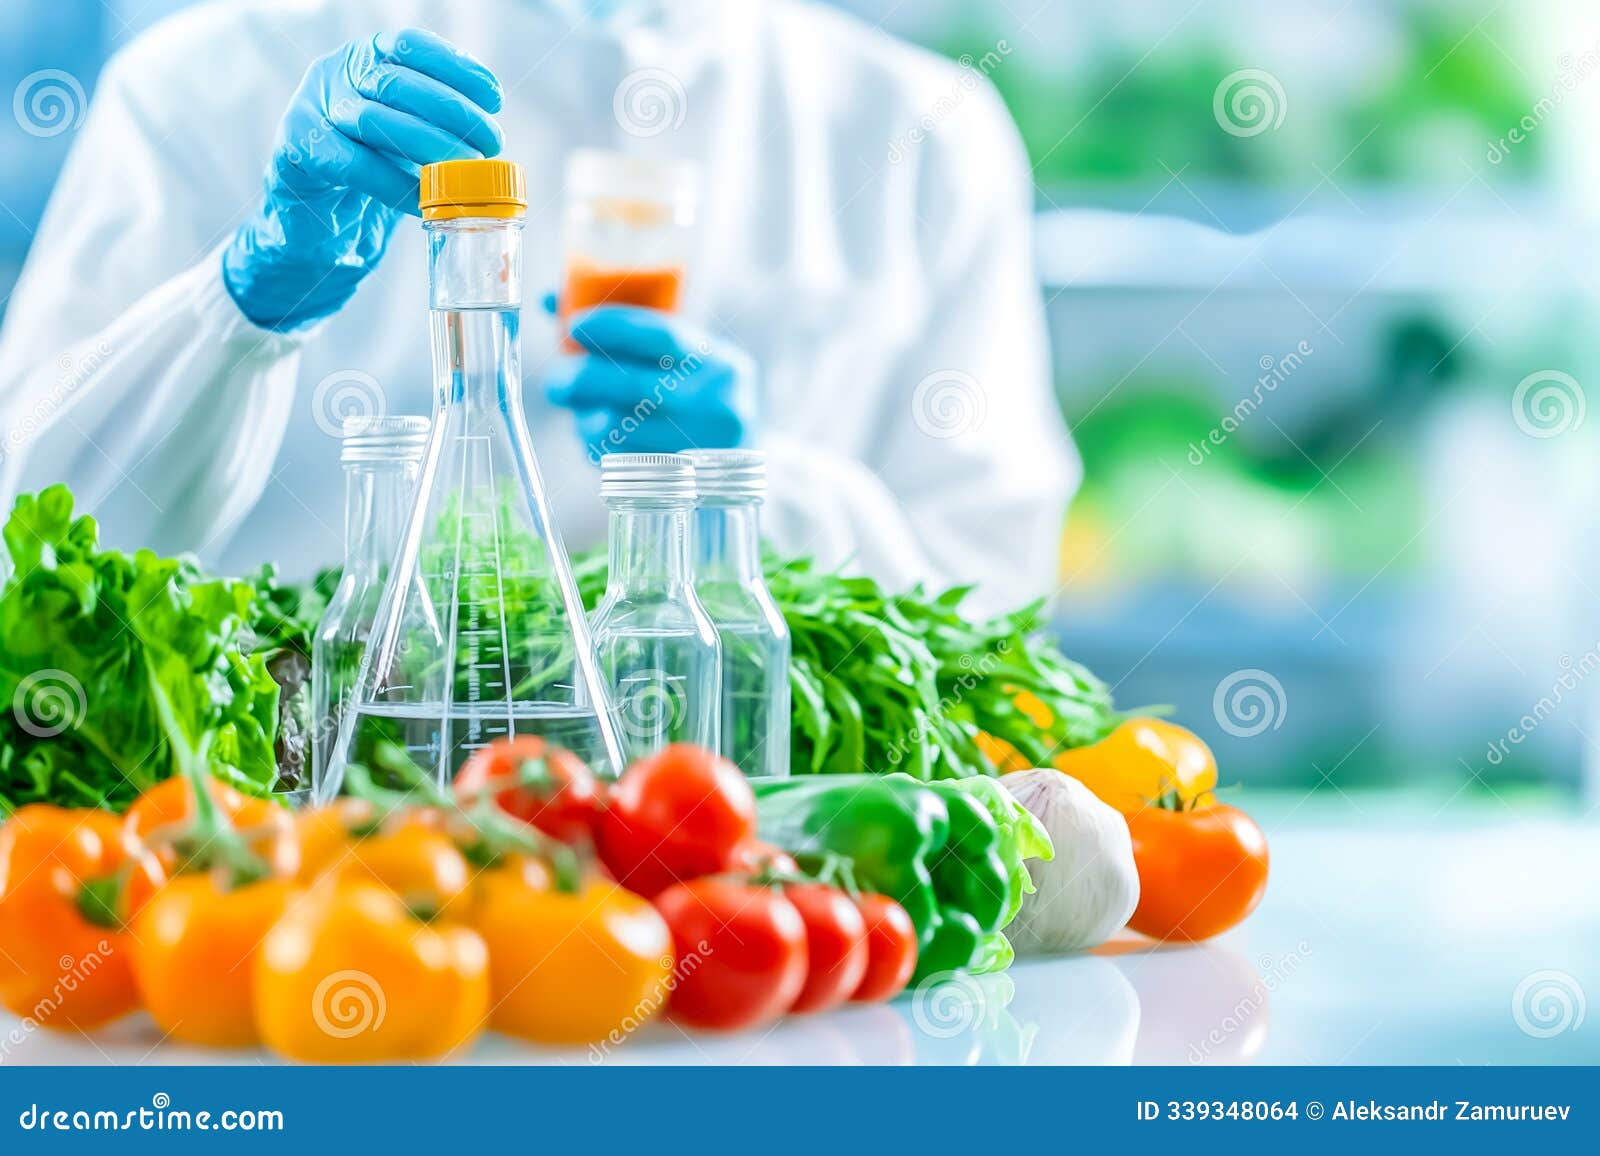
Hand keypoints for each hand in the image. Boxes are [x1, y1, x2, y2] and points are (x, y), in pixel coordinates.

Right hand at [223, 28, 502, 331]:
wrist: (315, 218)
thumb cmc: (371, 170)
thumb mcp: (408, 136)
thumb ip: (436, 123)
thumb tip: (487, 130)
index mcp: (364, 58)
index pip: (410, 46)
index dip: (456, 67)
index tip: (494, 98)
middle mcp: (334, 75)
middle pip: (397, 83)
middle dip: (452, 113)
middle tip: (492, 142)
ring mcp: (310, 109)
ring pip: (374, 121)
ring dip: (428, 146)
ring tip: (465, 170)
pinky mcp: (296, 152)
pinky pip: (352, 165)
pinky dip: (394, 185)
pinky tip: (424, 201)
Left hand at [543, 304, 757, 461]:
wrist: (734, 465)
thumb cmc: (697, 396)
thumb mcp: (683, 357)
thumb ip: (626, 328)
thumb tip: (552, 300)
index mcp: (719, 363)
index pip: (661, 335)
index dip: (611, 325)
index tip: (573, 325)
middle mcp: (715, 404)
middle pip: (631, 386)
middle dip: (580, 379)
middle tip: (555, 381)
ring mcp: (698, 447)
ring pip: (617, 428)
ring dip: (584, 418)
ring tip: (580, 413)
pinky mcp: (677, 482)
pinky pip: (615, 461)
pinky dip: (594, 446)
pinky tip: (595, 437)